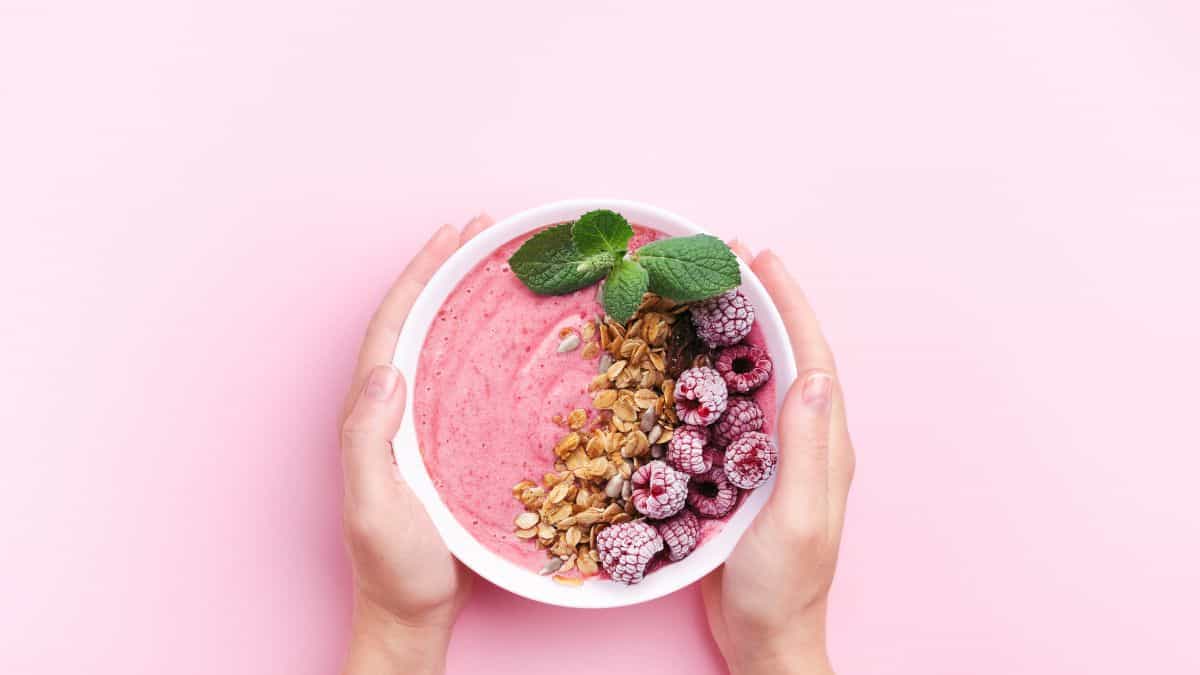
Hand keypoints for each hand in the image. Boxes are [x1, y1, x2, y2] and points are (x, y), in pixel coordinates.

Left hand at [340, 215, 492, 674]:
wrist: (413, 613)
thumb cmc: (395, 567)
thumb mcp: (374, 506)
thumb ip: (367, 440)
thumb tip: (384, 370)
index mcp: (371, 414)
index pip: (392, 328)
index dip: (419, 277)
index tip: (450, 237)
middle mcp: (392, 409)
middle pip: (414, 322)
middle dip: (442, 271)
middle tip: (482, 231)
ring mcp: (420, 424)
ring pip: (438, 343)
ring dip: (461, 298)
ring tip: (495, 263)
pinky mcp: (447, 442)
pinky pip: (461, 375)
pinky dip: (481, 341)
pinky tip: (508, 333)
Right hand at [701, 244, 854, 674]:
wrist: (764, 638)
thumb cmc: (784, 588)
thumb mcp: (797, 519)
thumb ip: (808, 450)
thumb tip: (817, 375)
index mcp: (824, 443)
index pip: (811, 354)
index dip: (788, 302)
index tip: (759, 257)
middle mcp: (804, 440)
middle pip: (788, 352)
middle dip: (764, 300)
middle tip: (728, 256)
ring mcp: (774, 454)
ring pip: (759, 374)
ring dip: (739, 328)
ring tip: (708, 290)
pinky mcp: (744, 470)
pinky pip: (731, 406)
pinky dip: (713, 371)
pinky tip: (686, 359)